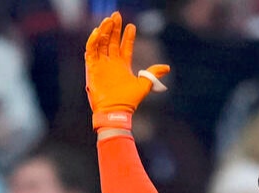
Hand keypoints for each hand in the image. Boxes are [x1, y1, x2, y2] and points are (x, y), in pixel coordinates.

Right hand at [84, 12, 169, 129]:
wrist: (116, 111)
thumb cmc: (129, 101)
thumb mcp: (144, 85)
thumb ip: (153, 74)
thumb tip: (167, 67)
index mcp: (123, 65)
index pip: (125, 46)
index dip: (128, 36)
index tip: (132, 26)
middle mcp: (111, 63)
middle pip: (112, 41)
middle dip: (114, 28)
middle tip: (117, 15)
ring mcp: (101, 64)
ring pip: (101, 43)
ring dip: (104, 31)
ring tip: (108, 20)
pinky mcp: (92, 68)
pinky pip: (91, 51)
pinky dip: (93, 41)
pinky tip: (98, 31)